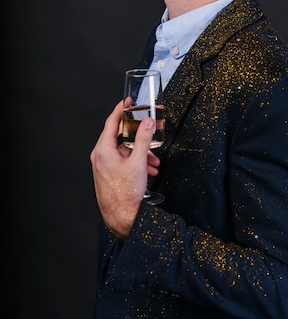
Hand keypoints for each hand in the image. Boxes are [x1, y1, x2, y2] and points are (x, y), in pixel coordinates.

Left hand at [90, 100, 159, 238]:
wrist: (122, 216)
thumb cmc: (126, 192)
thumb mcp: (139, 162)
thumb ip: (144, 139)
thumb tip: (148, 122)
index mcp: (103, 149)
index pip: (111, 122)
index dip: (120, 109)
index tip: (127, 102)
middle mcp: (100, 156)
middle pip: (120, 137)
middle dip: (139, 137)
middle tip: (150, 130)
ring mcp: (103, 166)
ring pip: (124, 151)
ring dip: (141, 153)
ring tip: (154, 161)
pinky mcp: (108, 174)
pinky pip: (123, 161)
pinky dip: (136, 162)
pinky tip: (148, 170)